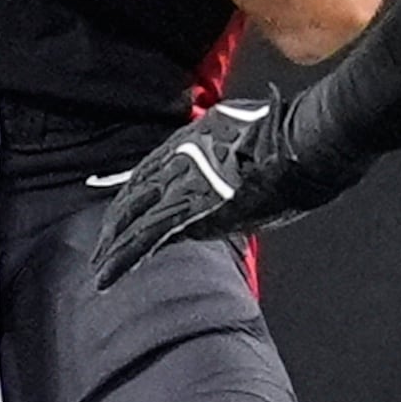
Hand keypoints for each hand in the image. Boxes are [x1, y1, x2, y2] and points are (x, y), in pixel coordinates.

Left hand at [91, 90, 370, 287]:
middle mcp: (181, 166)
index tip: (112, 221)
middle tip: (98, 258)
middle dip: (113, 234)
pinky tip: (126, 268)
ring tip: (103, 274)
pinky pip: (162, 235)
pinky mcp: (203, 212)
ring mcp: (191, 189)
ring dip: (119, 251)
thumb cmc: (280, 132)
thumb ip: (215, 144)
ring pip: (140, 224)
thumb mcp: (236, 127)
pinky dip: (141, 251)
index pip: (142, 178)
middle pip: (133, 203)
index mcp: (186, 144)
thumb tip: (213, 162)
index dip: (124, 201)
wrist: (302, 144)